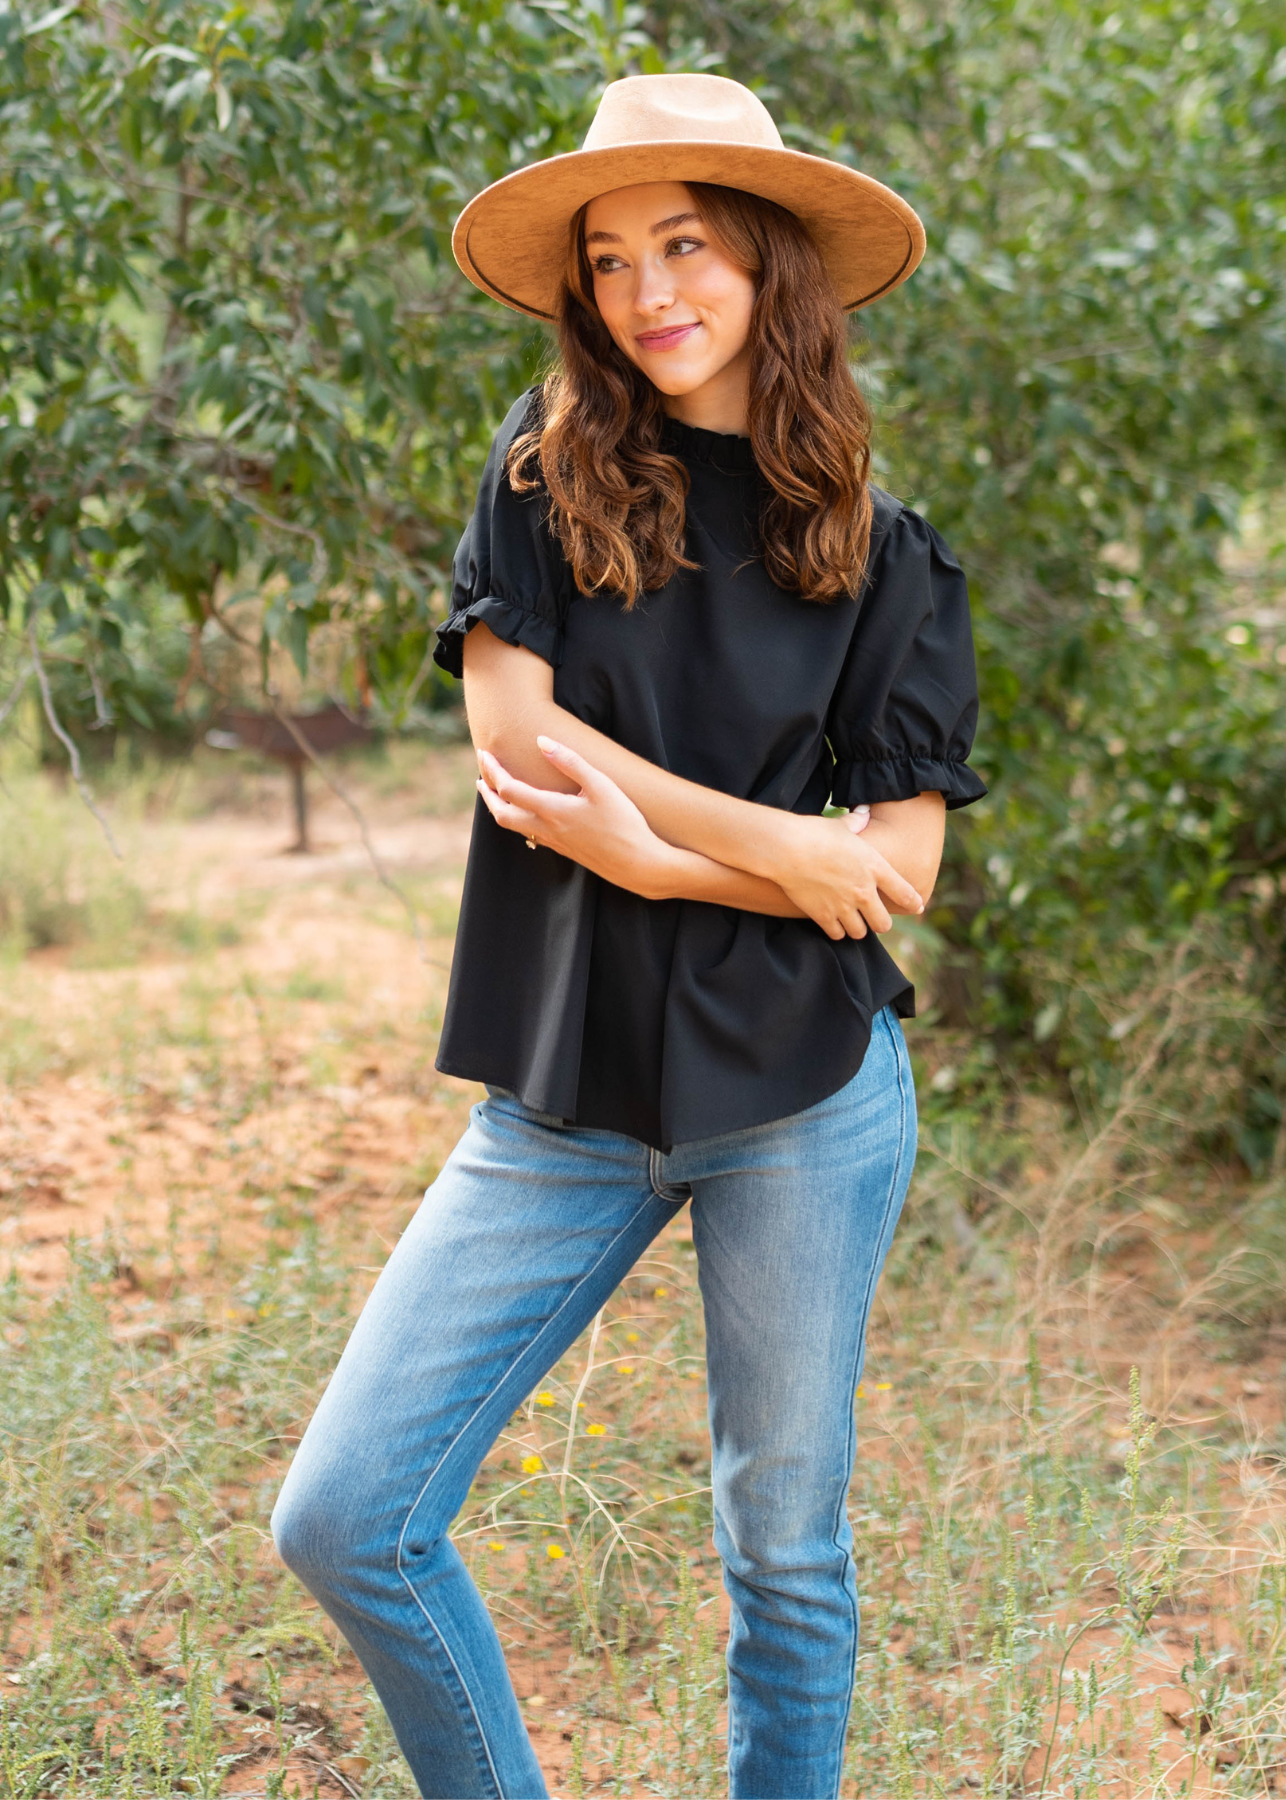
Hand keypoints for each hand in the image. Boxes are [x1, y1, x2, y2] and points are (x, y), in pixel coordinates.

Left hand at [476, 738, 679, 896]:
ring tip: (495, 790)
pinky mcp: (564, 849)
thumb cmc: (625, 823)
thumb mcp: (602, 785)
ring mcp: (554, 842)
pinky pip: (528, 834)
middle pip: (502, 813)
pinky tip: (525, 810)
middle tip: (482, 773)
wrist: (639, 865)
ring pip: (513, 826)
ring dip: (499, 807)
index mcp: (552, 811)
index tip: (485, 753)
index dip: (493, 771)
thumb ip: (571, 762)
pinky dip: (516, 818)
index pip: (509, 790)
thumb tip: (542, 741)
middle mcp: (547, 829)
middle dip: (488, 792)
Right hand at [771, 811, 923, 939]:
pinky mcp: (823, 916)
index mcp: (875, 867)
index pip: (905, 892)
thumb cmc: (815, 831)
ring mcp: (844, 906)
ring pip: (860, 932)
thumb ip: (856, 822)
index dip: (913, 902)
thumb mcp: (841, 825)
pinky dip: (836, 930)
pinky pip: (837, 934)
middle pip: (883, 923)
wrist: (789, 848)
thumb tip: (863, 812)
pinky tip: (833, 923)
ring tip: (852, 921)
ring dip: (857, 928)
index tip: (917, 906)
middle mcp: (864, 891)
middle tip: (873, 918)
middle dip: (880, 922)